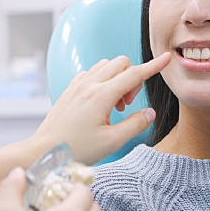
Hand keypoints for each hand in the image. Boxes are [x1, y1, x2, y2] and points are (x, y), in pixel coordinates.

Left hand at [32, 52, 170, 164]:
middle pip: (121, 63)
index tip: (166, 58)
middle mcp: (89, 85)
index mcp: (101, 95)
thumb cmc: (77, 149)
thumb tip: (150, 113)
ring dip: (117, 78)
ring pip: (106, 66)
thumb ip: (135, 124)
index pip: (135, 74)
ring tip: (114, 104)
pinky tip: (101, 101)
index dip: (153, 66)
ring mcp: (78, 85)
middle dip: (132, 79)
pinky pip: (92, 73)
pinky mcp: (70, 89)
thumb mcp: (112, 141)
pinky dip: (103, 80)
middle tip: (127, 105)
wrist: (43, 152)